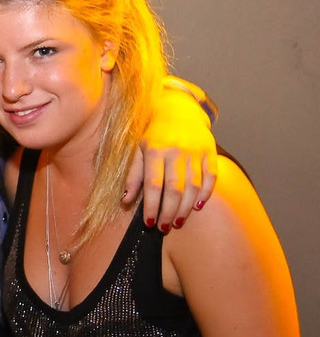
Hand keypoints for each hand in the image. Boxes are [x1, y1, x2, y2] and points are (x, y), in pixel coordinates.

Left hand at [124, 76, 217, 229]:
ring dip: (186, 207)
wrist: (178, 109)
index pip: (153, 184)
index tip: (149, 223)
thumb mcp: (138, 150)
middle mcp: (176, 152)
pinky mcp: (211, 151)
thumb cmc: (153, 134)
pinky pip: (211, 176)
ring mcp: (196, 152)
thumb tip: (125, 200)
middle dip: (169, 211)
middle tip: (164, 228)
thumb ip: (133, 175)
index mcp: (155, 151)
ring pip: (193, 185)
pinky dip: (206, 193)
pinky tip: (198, 207)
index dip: (151, 205)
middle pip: (174, 188)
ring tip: (178, 222)